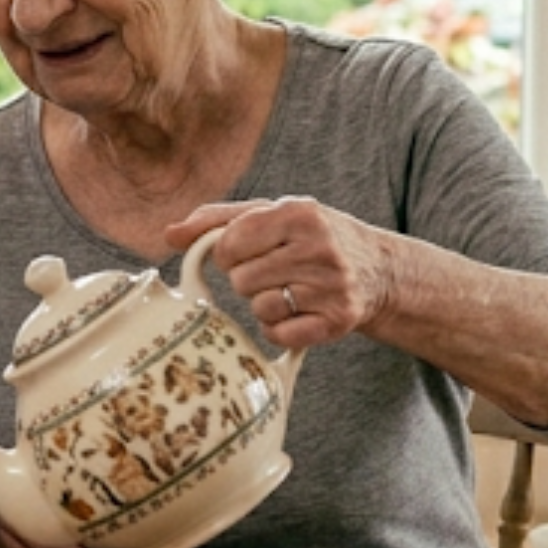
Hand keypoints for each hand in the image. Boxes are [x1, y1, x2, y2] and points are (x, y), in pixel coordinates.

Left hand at [165, 196, 394, 353]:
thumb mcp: (272, 213)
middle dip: (248, 278)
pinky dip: (280, 328)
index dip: (228, 252)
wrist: (378, 269)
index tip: (246, 251)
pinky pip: (280, 334)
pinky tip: (298, 312)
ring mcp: (332, 287)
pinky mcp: (337, 321)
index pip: (230, 243)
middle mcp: (320, 248)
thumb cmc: (311, 237)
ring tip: (288, 289)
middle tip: (273, 270)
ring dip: (264, 303)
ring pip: (260, 308)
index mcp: (299, 212)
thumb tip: (169, 235)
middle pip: (241, 279)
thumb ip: (217, 220)